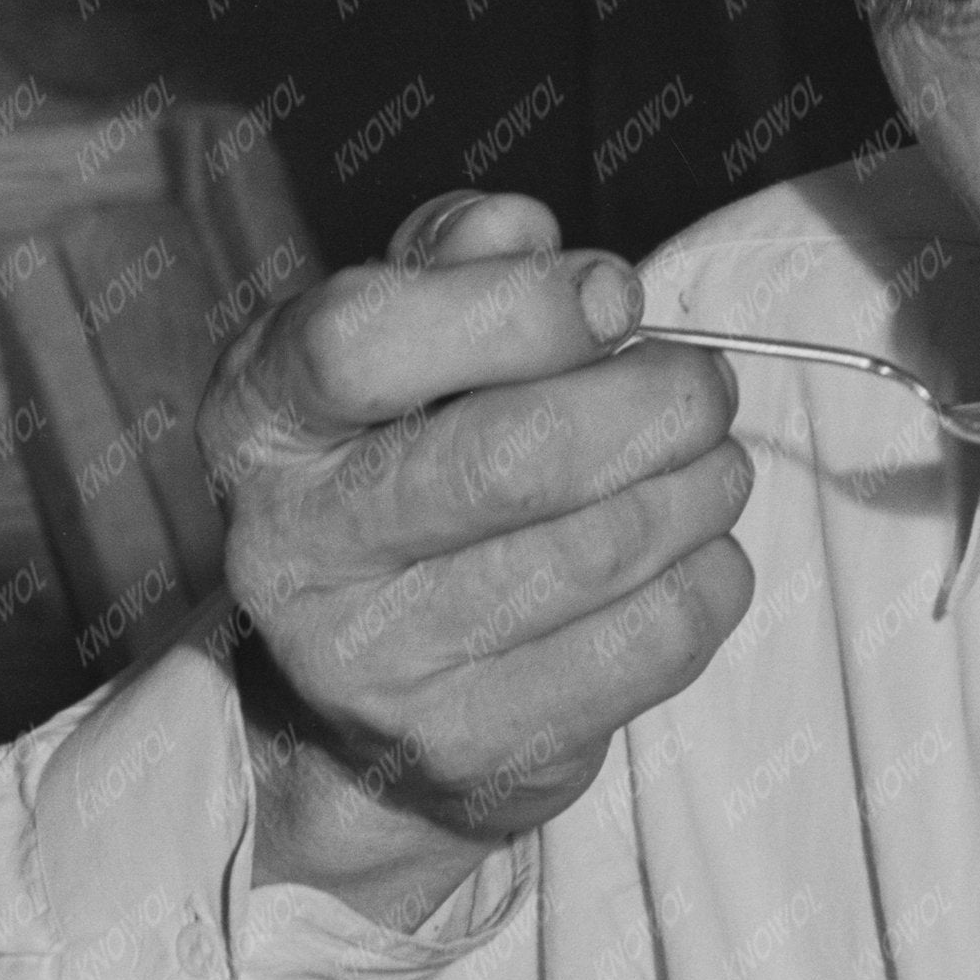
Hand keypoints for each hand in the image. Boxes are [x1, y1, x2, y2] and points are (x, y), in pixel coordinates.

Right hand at [208, 190, 752, 921]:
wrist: (360, 708)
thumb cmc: (402, 476)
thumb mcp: (399, 350)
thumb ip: (454, 266)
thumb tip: (522, 231)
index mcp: (262, 419)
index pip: (362, 340)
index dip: (519, 308)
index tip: (617, 298)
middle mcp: (291, 549)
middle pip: (504, 459)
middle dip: (650, 406)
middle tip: (708, 387)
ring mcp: (372, 665)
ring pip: (596, 554)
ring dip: (698, 491)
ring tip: (717, 465)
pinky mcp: (467, 748)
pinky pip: (644, 648)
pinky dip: (707, 583)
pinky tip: (700, 554)